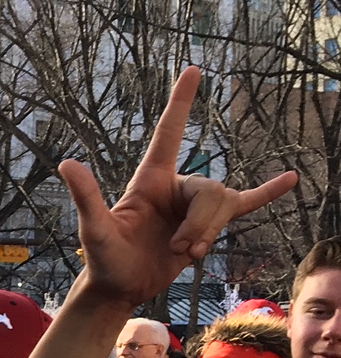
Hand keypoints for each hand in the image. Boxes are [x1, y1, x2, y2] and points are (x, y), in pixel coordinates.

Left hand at [58, 68, 296, 308]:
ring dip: (208, 233)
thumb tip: (66, 164)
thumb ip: (86, 196)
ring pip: (223, 205)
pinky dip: (266, 193)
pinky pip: (243, 204)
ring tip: (186, 254)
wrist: (122, 288)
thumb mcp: (94, 229)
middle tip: (177, 248)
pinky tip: (291, 179)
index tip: (193, 70)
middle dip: (200, 223)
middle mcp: (174, 187)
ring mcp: (192, 206)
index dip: (181, 102)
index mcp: (151, 179)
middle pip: (210, 189)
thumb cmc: (104, 257)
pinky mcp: (207, 227)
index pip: (170, 132)